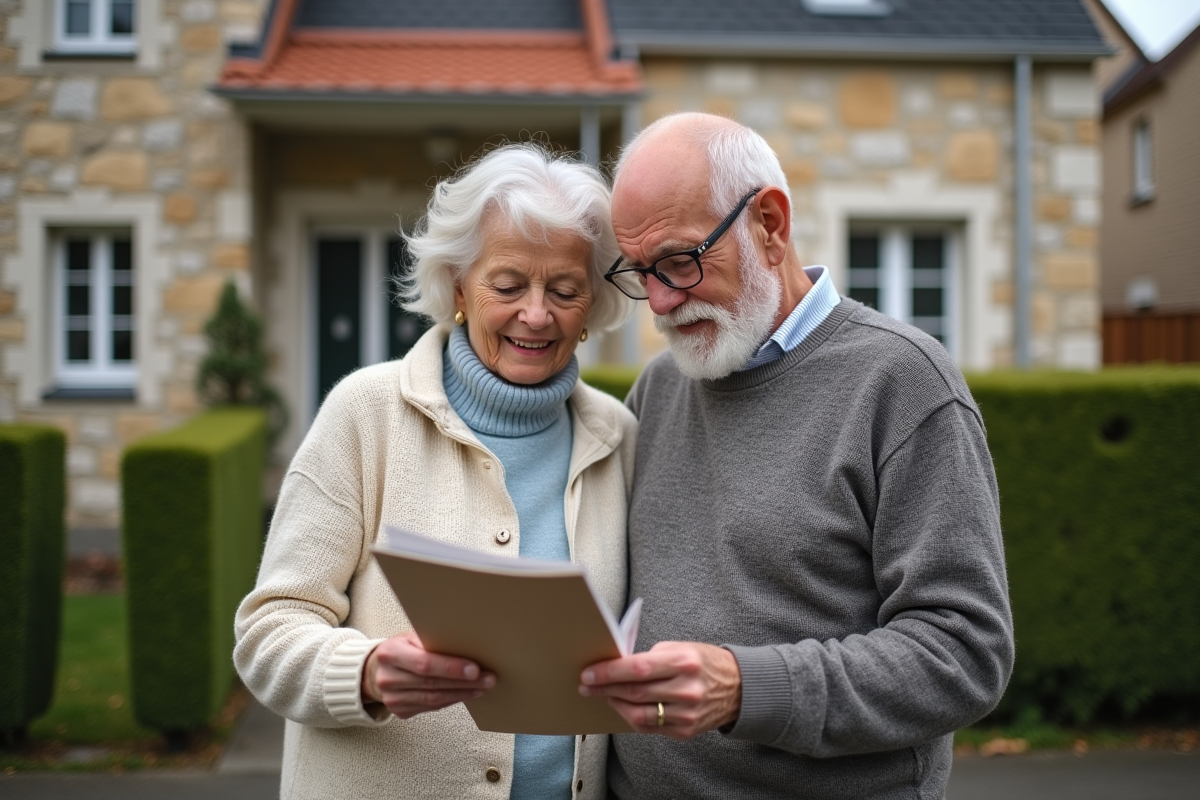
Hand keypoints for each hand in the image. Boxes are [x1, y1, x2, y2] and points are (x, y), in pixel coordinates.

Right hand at [362, 631, 494, 718]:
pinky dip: (452, 700)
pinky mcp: (400, 711)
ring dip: (462, 694)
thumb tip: (469, 645)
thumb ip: (432, 641)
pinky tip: (466, 694)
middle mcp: (388, 678)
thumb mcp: (411, 637)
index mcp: (390, 653)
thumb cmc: (401, 648)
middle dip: (464, 682)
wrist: (375, 670)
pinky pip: (431, 707)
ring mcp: (392, 699)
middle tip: (488, 678)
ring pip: (434, 700)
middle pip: (433, 684)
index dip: (451, 668)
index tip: (475, 669)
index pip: (425, 664)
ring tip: (482, 687)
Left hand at [579, 642, 741, 738]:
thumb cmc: (704, 663)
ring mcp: (687, 714)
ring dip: (616, 705)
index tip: (588, 674)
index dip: (608, 672)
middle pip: (634, 692)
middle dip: (605, 689)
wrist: (738, 688)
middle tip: (587, 686)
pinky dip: (632, 718)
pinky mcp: (686, 731)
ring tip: (606, 696)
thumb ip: (650, 657)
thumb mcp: (681, 648)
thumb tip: (617, 666)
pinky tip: (625, 707)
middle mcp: (686, 690)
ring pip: (639, 715)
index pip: (637, 669)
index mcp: (684, 663)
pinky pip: (650, 728)